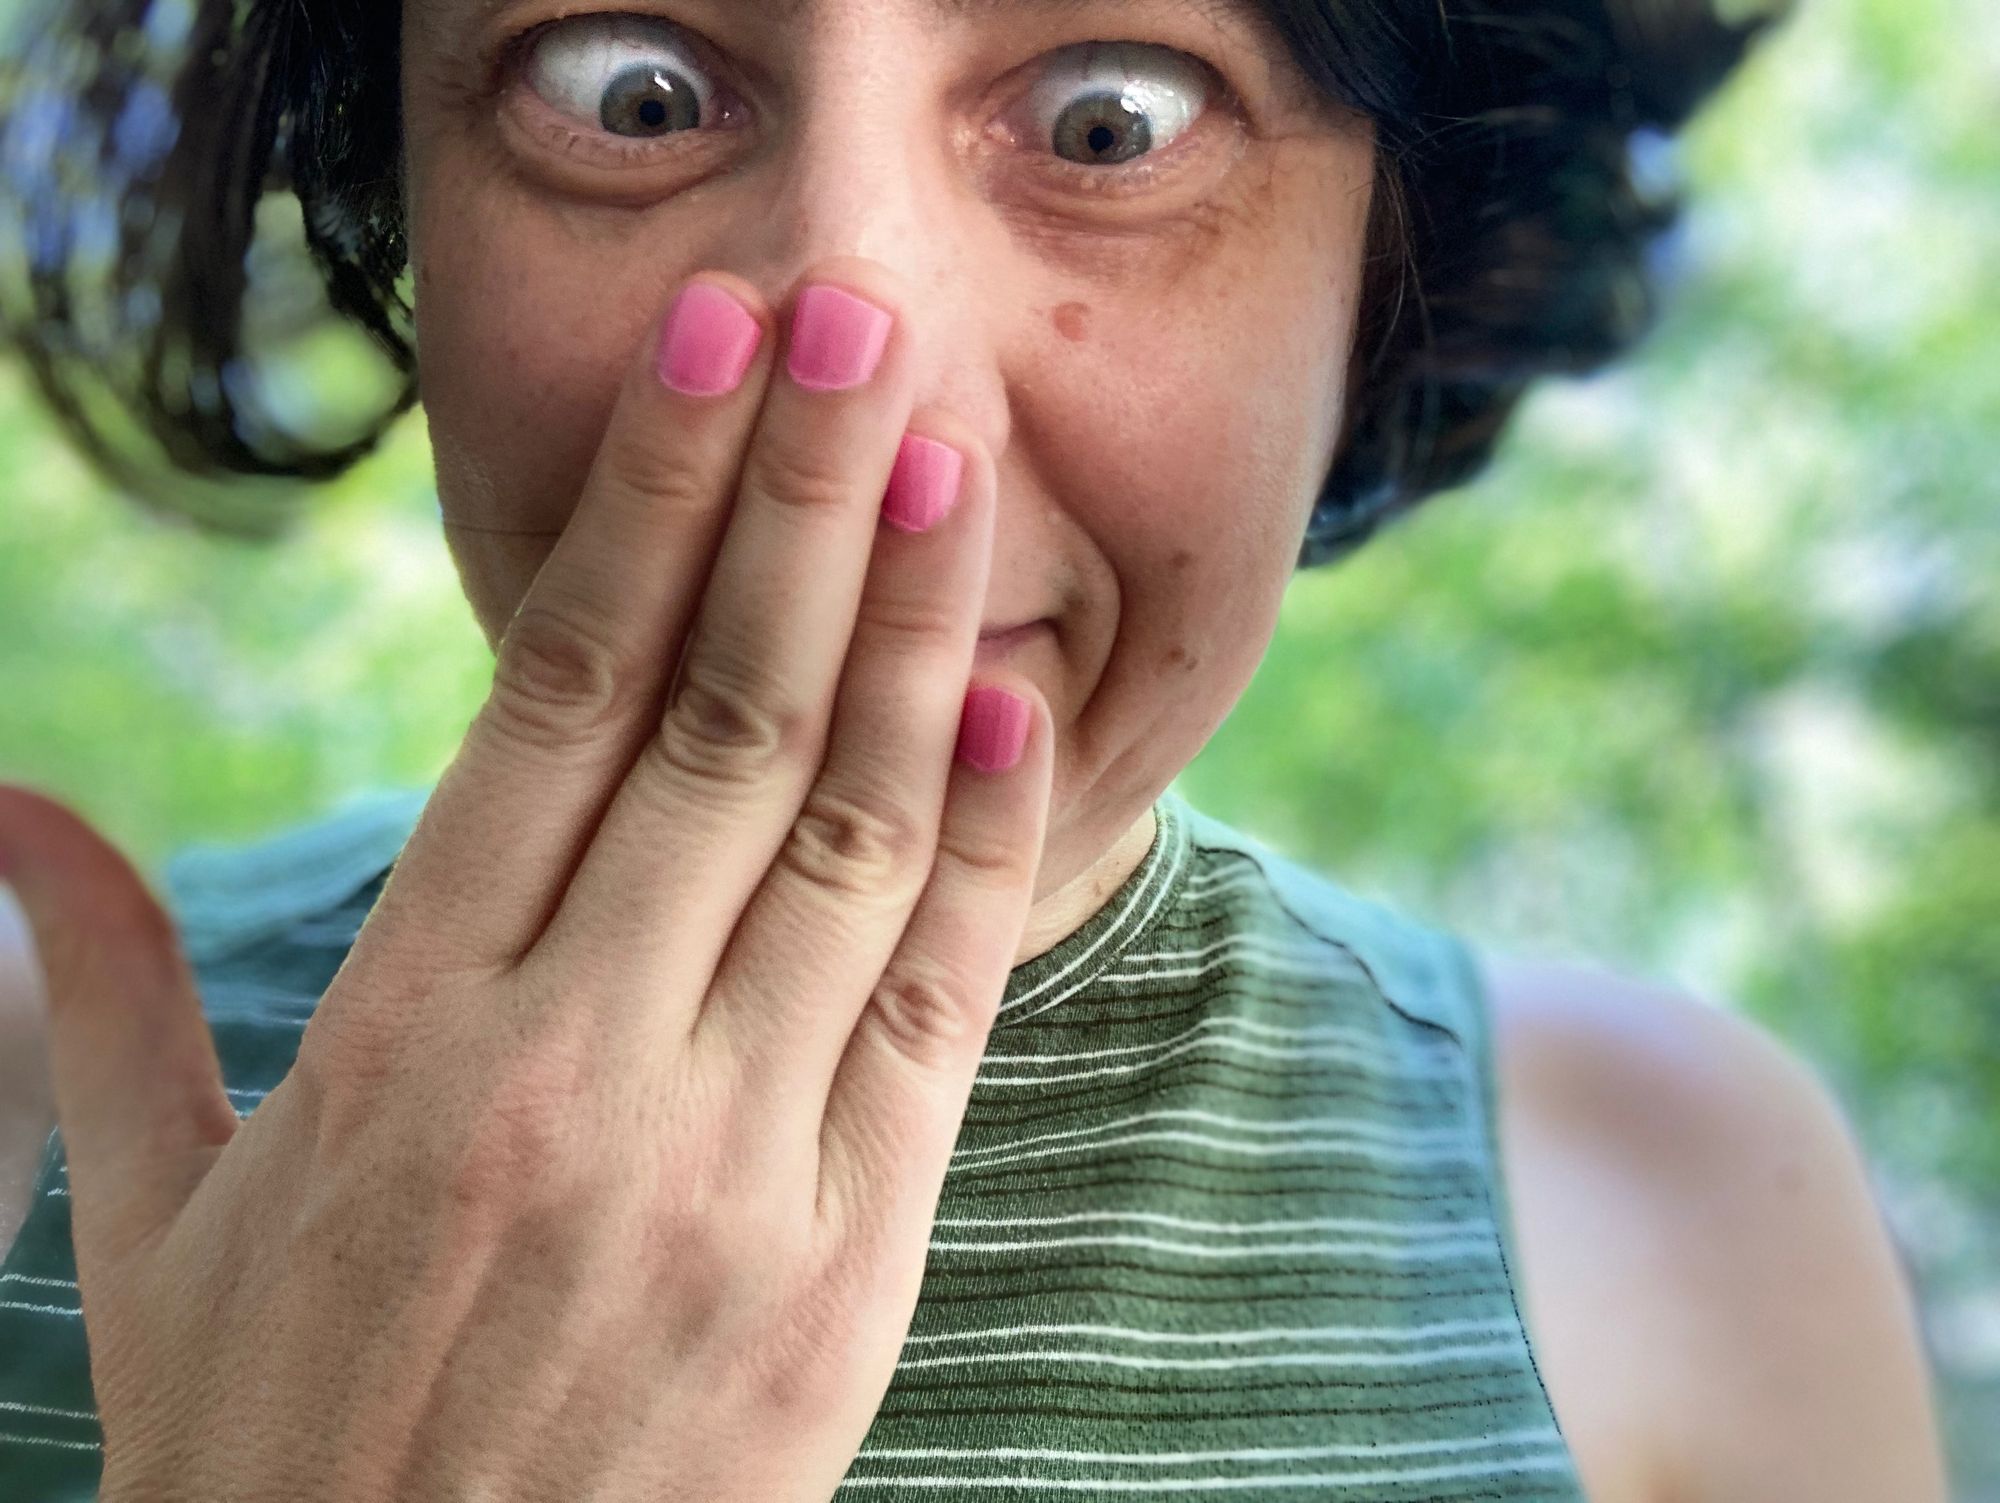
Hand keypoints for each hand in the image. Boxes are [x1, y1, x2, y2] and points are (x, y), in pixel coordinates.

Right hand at [0, 254, 1050, 1500]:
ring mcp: (728, 1159)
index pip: (556, 697)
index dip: (650, 502)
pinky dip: (977, 850)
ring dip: (908, 634)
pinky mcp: (847, 1257)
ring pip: (841, 835)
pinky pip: (931, 1007)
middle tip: (858, 328)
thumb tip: (9, 817)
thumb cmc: (271, 1450)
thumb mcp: (155, 1223)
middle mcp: (573, 1064)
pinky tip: (1004, 712)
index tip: (714, 356)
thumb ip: (102, 1000)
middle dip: (798, 502)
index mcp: (401, 1027)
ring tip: (945, 462)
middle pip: (721, 720)